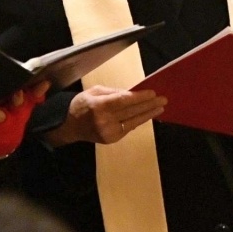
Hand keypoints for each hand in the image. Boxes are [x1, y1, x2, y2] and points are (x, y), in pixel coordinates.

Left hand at [0, 80, 48, 158]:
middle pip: (0, 117)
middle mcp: (2, 121)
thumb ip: (33, 93)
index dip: (18, 99)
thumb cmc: (13, 118)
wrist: (3, 143)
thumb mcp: (24, 107)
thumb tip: (45, 82)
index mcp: (14, 113)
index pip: (18, 105)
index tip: (17, 93)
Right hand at [44, 85, 167, 147]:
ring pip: (133, 121)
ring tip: (160, 108)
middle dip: (149, 105)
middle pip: (131, 111)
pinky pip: (128, 128)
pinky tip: (148, 115)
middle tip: (163, 99)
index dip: (139, 97)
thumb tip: (133, 93)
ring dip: (148, 114)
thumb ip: (114, 92)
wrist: (69, 125)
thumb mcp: (95, 91)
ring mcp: (108, 132)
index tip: (152, 93)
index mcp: (99, 105)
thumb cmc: (82, 104)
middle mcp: (104, 120)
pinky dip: (138, 121)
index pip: (123, 101)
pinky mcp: (111, 139)